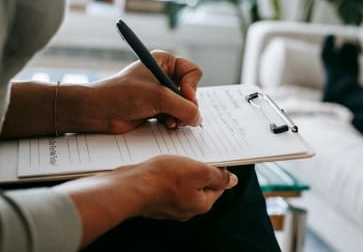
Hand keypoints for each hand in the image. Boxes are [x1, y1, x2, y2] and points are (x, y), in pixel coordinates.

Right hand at [55, 155, 237, 246]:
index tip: (213, 156)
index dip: (218, 169)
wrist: (130, 186)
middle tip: (193, 154)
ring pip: (183, 184)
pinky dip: (167, 174)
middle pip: (200, 185)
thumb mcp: (199, 171)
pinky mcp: (155, 200)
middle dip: (198, 168)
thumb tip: (232, 181)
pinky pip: (167, 185)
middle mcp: (186, 209)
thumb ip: (218, 176)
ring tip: (176, 158)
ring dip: (182, 169)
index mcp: (201, 204)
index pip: (219, 186)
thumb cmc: (163, 179)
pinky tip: (162, 165)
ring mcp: (169, 206)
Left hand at [83, 51, 202, 132]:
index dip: (192, 87)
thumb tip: (198, 119)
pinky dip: (173, 121)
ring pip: (184, 105)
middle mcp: (164, 75)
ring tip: (169, 121)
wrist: (98, 111)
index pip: (194, 72)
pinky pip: (175, 115)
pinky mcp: (156, 108)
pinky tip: (164, 124)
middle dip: (186, 105)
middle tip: (178, 115)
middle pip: (191, 91)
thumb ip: (184, 108)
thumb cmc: (122, 95)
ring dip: (179, 115)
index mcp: (165, 61)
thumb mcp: (159, 97)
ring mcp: (161, 92)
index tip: (184, 98)